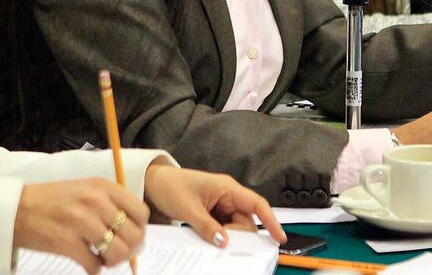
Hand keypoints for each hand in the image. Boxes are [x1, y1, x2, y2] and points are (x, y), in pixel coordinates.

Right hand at [13, 178, 148, 273]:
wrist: (17, 209)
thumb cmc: (51, 201)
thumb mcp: (84, 189)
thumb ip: (108, 203)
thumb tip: (133, 229)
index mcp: (102, 187)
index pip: (140, 211)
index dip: (140, 228)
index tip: (132, 236)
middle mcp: (95, 201)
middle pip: (133, 234)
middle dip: (130, 249)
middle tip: (119, 253)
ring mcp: (81, 222)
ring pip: (118, 252)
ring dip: (113, 261)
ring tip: (103, 259)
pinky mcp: (67, 243)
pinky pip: (94, 265)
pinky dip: (94, 268)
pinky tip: (88, 263)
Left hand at [143, 165, 286, 246]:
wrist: (152, 185)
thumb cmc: (171, 187)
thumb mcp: (188, 208)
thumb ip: (207, 226)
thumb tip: (223, 242)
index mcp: (227, 188)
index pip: (256, 204)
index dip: (271, 220)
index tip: (279, 237)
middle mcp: (227, 196)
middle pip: (245, 221)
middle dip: (241, 236)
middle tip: (227, 247)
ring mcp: (220, 206)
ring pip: (234, 227)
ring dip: (228, 238)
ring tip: (215, 245)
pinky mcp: (212, 214)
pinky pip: (222, 229)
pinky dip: (219, 237)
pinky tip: (211, 243)